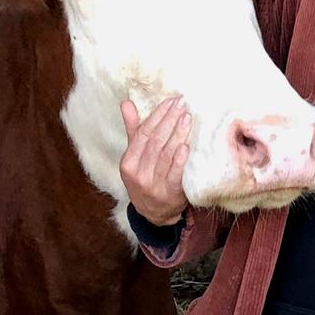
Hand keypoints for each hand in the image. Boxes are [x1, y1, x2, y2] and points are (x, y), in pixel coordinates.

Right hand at [119, 95, 190, 226]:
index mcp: (128, 162)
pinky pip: (174, 174)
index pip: (143, 133)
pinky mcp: (169, 194)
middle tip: (182, 104)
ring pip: (165, 155)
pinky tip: (186, 145)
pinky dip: (179, 160)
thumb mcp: (135, 156)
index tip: (171, 101)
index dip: (158, 115)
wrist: (153, 213)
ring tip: (187, 117)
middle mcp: (138, 174)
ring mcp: (153, 185)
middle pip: (155, 141)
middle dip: (169, 120)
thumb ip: (133, 129)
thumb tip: (126, 103)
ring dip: (177, 134)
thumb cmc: (145, 177)